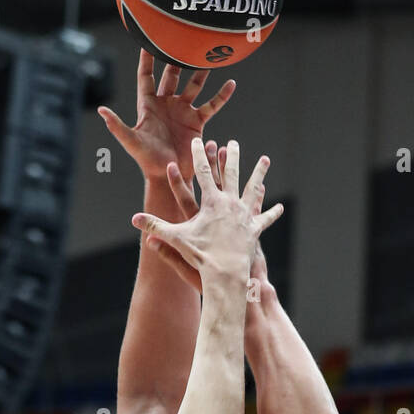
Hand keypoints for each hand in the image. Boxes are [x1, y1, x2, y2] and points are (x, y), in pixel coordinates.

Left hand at [98, 51, 235, 184]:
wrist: (169, 176)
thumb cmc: (147, 161)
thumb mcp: (131, 142)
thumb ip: (117, 126)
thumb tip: (101, 111)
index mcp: (148, 105)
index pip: (145, 76)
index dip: (146, 59)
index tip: (147, 40)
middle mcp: (166, 104)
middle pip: (171, 75)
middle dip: (175, 59)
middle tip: (182, 40)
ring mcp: (183, 111)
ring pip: (193, 85)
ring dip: (200, 72)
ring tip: (208, 56)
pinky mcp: (197, 122)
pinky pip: (211, 105)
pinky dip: (222, 95)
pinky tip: (231, 84)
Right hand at [133, 138, 282, 288]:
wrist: (225, 274)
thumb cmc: (200, 256)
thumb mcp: (176, 240)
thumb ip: (155, 227)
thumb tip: (134, 220)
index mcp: (210, 202)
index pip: (201, 173)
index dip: (198, 155)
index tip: (197, 140)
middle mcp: (230, 203)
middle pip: (231, 174)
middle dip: (231, 156)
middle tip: (233, 143)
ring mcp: (244, 215)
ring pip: (252, 188)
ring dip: (258, 173)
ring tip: (265, 160)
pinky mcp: (254, 230)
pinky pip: (264, 219)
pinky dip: (271, 213)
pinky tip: (279, 207)